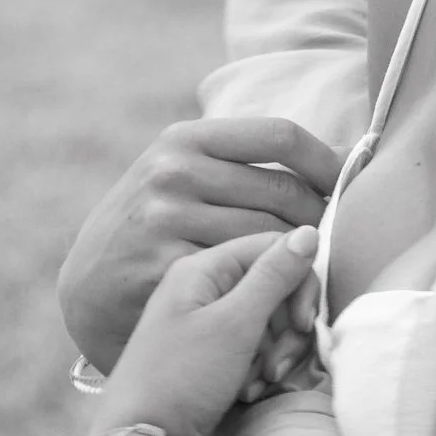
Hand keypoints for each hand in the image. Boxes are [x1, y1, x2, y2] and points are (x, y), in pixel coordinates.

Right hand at [58, 117, 340, 375]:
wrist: (88, 290)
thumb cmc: (153, 230)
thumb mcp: (178, 176)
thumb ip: (238, 163)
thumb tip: (338, 153)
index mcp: (185, 140)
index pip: (281, 136)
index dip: (327, 162)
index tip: (347, 187)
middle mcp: (173, 172)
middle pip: (286, 193)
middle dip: (323, 220)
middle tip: (337, 244)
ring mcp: (167, 219)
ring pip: (274, 238)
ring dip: (306, 260)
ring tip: (318, 270)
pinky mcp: (168, 267)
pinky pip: (248, 276)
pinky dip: (276, 289)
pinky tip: (286, 299)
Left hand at [89, 228, 319, 435]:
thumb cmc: (181, 378)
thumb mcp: (234, 324)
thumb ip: (274, 276)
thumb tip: (309, 232)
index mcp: (204, 268)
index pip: (274, 249)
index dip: (300, 284)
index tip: (304, 324)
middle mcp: (204, 288)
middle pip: (276, 289)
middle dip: (288, 330)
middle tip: (277, 366)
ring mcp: (207, 321)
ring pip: (271, 323)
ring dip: (277, 355)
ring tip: (259, 383)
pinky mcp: (212, 352)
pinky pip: (256, 348)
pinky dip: (261, 370)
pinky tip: (248, 391)